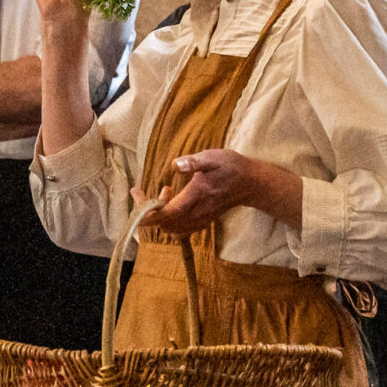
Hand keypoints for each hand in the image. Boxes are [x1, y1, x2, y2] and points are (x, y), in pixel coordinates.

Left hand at [132, 149, 258, 234]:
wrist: (252, 183)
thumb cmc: (232, 168)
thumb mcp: (213, 158)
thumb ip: (194, 163)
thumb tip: (176, 164)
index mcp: (194, 198)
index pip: (164, 214)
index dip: (146, 212)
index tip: (134, 196)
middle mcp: (196, 214)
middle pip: (163, 223)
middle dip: (148, 210)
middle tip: (142, 191)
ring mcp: (200, 219)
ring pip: (171, 227)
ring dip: (160, 214)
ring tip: (165, 190)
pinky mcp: (202, 221)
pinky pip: (180, 228)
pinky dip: (170, 218)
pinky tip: (173, 199)